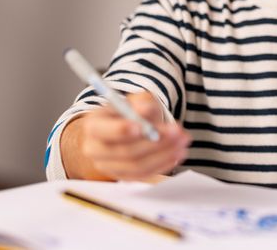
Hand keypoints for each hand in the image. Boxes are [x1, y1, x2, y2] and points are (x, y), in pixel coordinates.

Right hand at [69, 91, 190, 180]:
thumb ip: (141, 103)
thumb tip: (147, 109)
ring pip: (136, 166)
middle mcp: (96, 150)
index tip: (141, 127)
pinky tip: (176, 154)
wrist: (122, 130)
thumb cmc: (128, 113)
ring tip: (182, 142)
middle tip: (176, 132)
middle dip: (154, 142)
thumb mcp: (134, 101)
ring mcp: (109, 166)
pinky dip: (162, 165)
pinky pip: (143, 175)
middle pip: (124, 151)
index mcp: (94, 126)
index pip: (103, 131)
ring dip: (163, 154)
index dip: (121, 130)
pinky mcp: (123, 176)